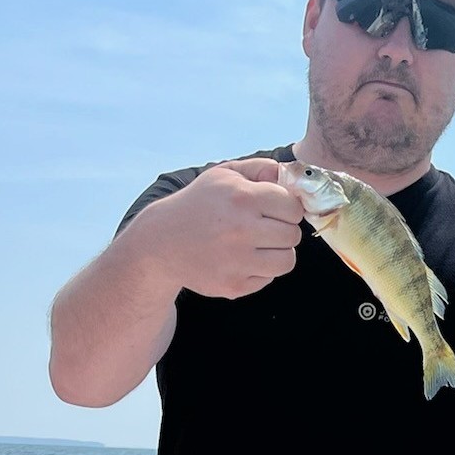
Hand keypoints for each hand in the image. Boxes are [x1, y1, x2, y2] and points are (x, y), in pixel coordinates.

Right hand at [141, 158, 303, 298]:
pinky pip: (268, 279)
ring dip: (278, 252)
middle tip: (265, 227)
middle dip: (283, 229)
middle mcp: (241, 230)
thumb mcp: (224, 174)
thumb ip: (261, 168)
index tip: (275, 209)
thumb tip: (290, 177)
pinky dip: (260, 270)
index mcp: (242, 198)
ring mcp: (237, 262)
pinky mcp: (233, 286)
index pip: (292, 208)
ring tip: (260, 244)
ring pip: (287, 261)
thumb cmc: (199, 204)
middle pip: (293, 235)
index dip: (287, 207)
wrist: (162, 242)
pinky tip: (241, 259)